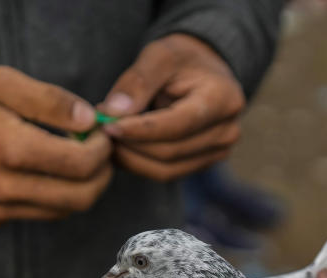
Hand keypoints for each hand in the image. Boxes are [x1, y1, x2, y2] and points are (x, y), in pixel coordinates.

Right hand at [0, 66, 113, 227]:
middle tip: (99, 150)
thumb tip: (90, 119)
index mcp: (10, 149)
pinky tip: (51, 172)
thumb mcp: (3, 83)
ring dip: (83, 187)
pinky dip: (58, 197)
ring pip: (65, 210)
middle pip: (81, 196)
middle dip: (101, 173)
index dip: (102, 148)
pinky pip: (42, 215)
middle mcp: (5, 187)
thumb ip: (50, 100)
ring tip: (77, 158)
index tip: (100, 132)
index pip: (81, 163)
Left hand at [99, 34, 245, 180]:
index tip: (107, 126)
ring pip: (166, 169)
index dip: (140, 130)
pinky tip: (123, 147)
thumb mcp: (160, 55)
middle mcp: (227, 131)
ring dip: (131, 158)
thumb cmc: (181, 60)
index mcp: (223, 98)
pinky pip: (166, 173)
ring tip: (108, 138)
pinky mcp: (204, 163)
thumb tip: (113, 113)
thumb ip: (137, 81)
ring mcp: (219, 152)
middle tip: (100, 129)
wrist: (204, 72)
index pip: (177, 125)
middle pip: (170, 151)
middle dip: (130, 144)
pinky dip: (139, 164)